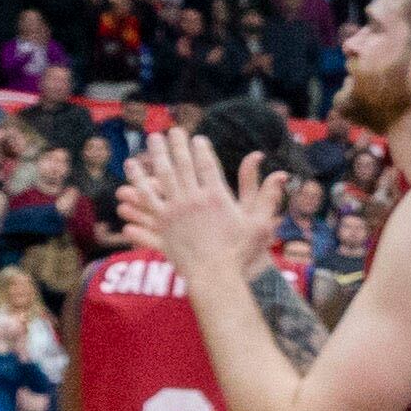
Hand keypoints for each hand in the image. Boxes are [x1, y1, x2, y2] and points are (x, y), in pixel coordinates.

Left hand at [118, 128, 281, 289]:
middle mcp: (193, 200)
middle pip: (180, 165)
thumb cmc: (241, 253)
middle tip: (168, 132)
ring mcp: (174, 213)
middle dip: (174, 146)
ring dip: (151, 161)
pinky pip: (146, 204)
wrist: (216, 278)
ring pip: (158, 179)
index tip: (195, 137)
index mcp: (216, 196)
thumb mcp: (261, 222)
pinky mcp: (162, 228)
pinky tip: (129, 180)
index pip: (206, 164)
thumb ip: (268, 195)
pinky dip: (137, 191)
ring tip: (145, 148)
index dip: (200, 148)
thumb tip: (281, 173)